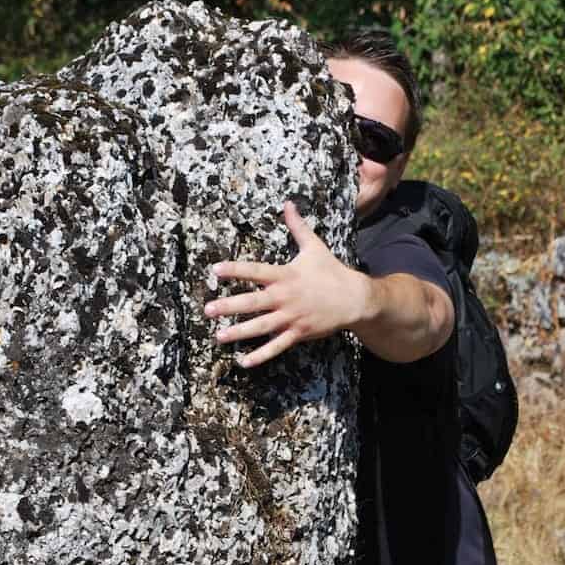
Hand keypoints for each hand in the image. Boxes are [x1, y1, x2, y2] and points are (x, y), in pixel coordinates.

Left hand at [203, 201, 366, 367]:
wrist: (355, 298)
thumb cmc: (331, 271)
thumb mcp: (314, 247)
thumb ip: (297, 226)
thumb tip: (288, 203)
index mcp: (285, 275)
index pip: (255, 271)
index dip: (235, 270)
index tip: (215, 270)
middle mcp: (285, 297)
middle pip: (253, 303)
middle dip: (229, 306)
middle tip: (208, 310)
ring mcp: (291, 317)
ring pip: (261, 327)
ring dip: (239, 333)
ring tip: (219, 336)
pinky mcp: (298, 333)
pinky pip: (277, 346)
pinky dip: (261, 355)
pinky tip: (243, 361)